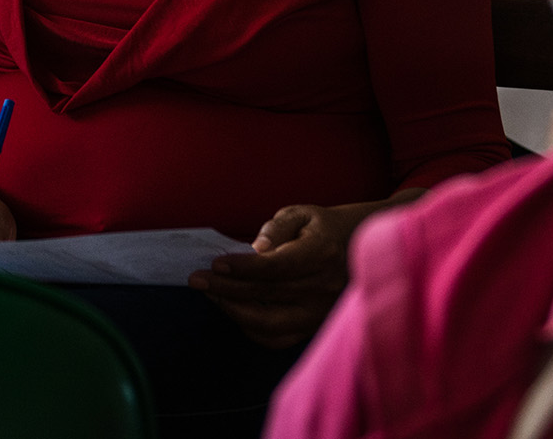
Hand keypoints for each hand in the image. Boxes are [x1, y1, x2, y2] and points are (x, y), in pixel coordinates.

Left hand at [192, 201, 379, 348]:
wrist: (356, 250)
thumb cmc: (321, 228)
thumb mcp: (301, 214)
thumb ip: (277, 228)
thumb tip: (256, 248)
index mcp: (321, 253)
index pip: (276, 267)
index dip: (243, 267)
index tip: (216, 263)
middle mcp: (323, 288)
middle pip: (266, 294)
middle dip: (226, 288)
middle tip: (196, 279)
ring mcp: (319, 313)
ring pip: (269, 323)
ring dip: (234, 310)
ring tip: (211, 293)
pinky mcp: (313, 327)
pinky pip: (277, 338)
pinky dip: (250, 327)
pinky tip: (233, 309)